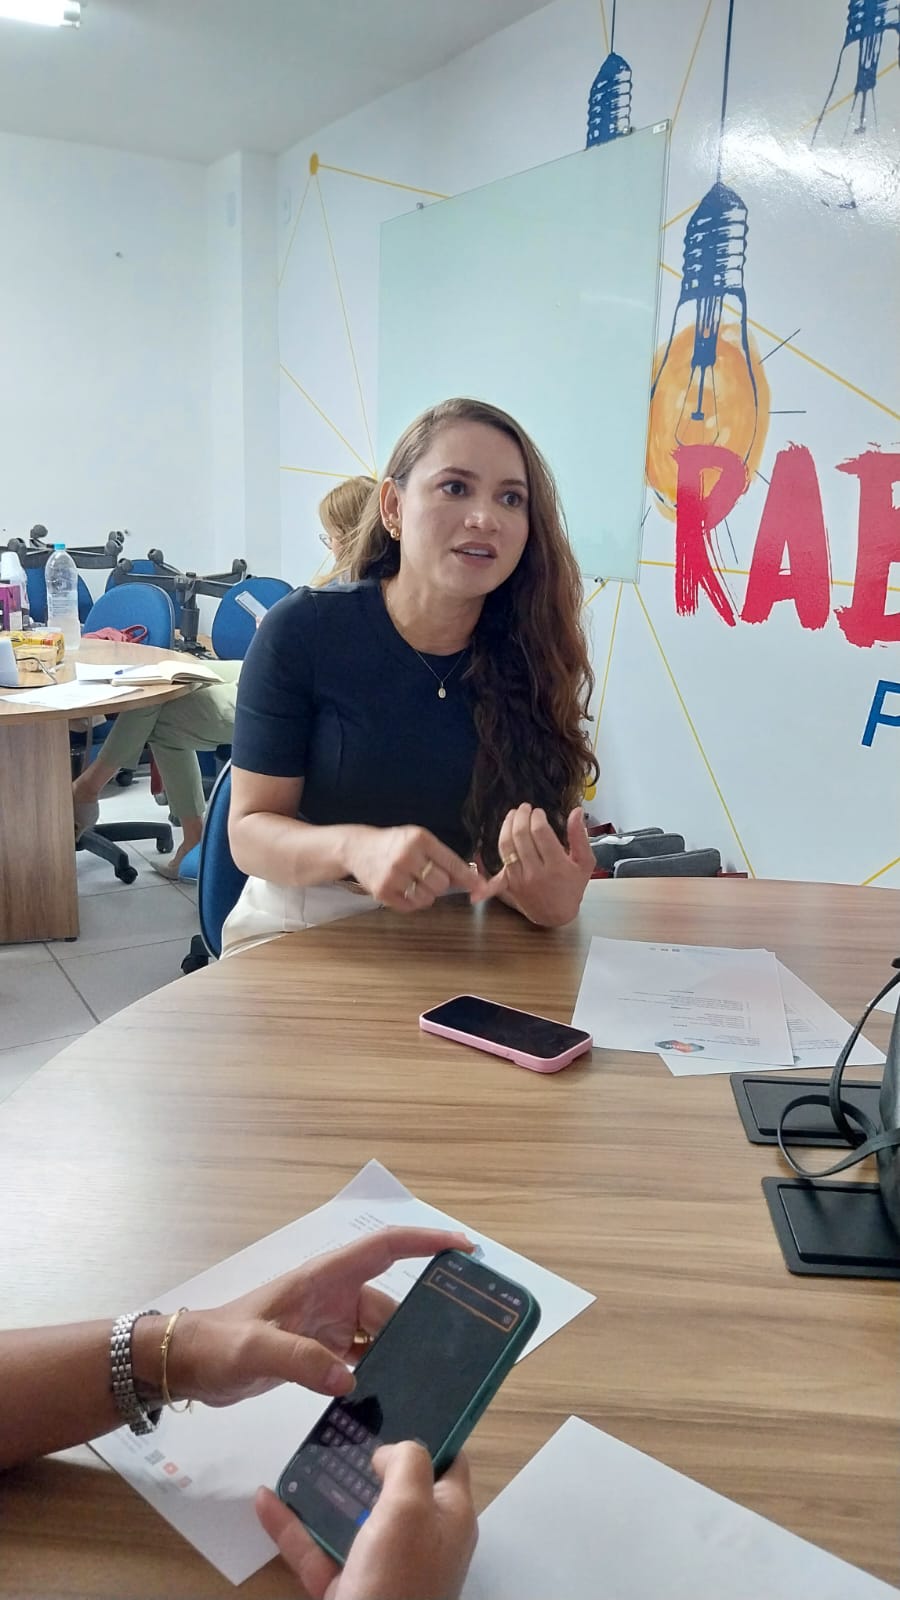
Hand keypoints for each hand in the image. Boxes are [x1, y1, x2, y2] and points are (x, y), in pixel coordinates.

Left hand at [164, 1227, 472, 1407]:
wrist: (186, 1363)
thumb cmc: (218, 1344)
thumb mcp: (255, 1350)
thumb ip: (301, 1362)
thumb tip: (352, 1381)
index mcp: (323, 1278)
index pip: (384, 1247)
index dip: (425, 1241)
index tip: (464, 1247)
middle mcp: (332, 1296)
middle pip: (390, 1301)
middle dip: (421, 1319)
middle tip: (455, 1346)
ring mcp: (327, 1324)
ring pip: (379, 1332)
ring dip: (399, 1351)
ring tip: (429, 1377)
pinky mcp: (318, 1351)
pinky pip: (361, 1356)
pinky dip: (377, 1371)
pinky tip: (391, 1394)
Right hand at [256, 1442, 476, 1599]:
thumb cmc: (398, 1585)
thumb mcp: (411, 1508)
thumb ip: (407, 1463)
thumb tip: (390, 1450)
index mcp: (450, 1517)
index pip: (447, 1461)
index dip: (427, 1430)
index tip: (396, 1402)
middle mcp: (419, 1540)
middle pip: (393, 1487)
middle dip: (364, 1457)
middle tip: (338, 1425)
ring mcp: (382, 1567)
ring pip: (351, 1516)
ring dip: (324, 1487)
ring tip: (300, 1455)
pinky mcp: (347, 1590)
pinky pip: (317, 1549)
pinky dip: (292, 1526)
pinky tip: (268, 1500)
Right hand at [341, 824, 495, 913]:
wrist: (357, 848)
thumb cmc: (394, 844)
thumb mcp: (417, 840)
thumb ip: (442, 857)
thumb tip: (470, 878)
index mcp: (419, 839)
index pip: (451, 862)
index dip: (468, 877)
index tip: (481, 887)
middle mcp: (406, 856)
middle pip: (441, 884)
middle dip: (440, 884)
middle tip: (428, 877)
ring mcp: (393, 875)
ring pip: (427, 898)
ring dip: (426, 895)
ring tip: (414, 883)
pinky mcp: (382, 891)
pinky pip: (410, 906)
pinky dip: (412, 902)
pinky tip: (404, 889)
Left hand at [485, 804, 593, 927]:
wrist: (557, 915)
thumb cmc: (573, 886)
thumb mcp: (585, 863)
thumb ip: (580, 836)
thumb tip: (577, 811)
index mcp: (557, 866)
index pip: (541, 833)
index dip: (537, 817)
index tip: (538, 812)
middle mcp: (536, 872)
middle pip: (521, 836)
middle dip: (521, 817)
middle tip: (525, 808)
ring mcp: (520, 878)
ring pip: (506, 846)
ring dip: (507, 826)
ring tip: (513, 815)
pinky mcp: (509, 883)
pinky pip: (498, 862)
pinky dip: (492, 852)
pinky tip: (491, 840)